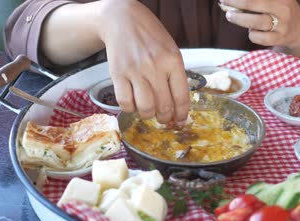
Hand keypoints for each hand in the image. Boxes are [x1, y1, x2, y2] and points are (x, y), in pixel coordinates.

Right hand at [98, 0, 188, 123]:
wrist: (122, 20)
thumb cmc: (149, 37)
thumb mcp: (171, 51)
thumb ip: (176, 76)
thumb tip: (178, 107)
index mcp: (173, 61)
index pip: (182, 97)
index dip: (181, 115)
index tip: (180, 121)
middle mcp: (155, 67)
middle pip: (163, 106)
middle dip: (165, 118)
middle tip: (164, 118)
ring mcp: (135, 71)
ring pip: (145, 108)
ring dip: (148, 115)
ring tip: (148, 111)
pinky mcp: (117, 74)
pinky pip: (125, 103)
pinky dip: (130, 108)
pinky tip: (133, 102)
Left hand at [221, 0, 299, 58]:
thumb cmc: (280, 11)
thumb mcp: (275, 0)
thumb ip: (257, 1)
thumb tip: (232, 1)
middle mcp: (283, 7)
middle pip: (254, 3)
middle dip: (237, 2)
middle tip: (224, 2)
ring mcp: (283, 24)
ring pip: (256, 22)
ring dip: (240, 19)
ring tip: (230, 16)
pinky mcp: (280, 38)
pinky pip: (260, 38)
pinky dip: (252, 35)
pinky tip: (251, 32)